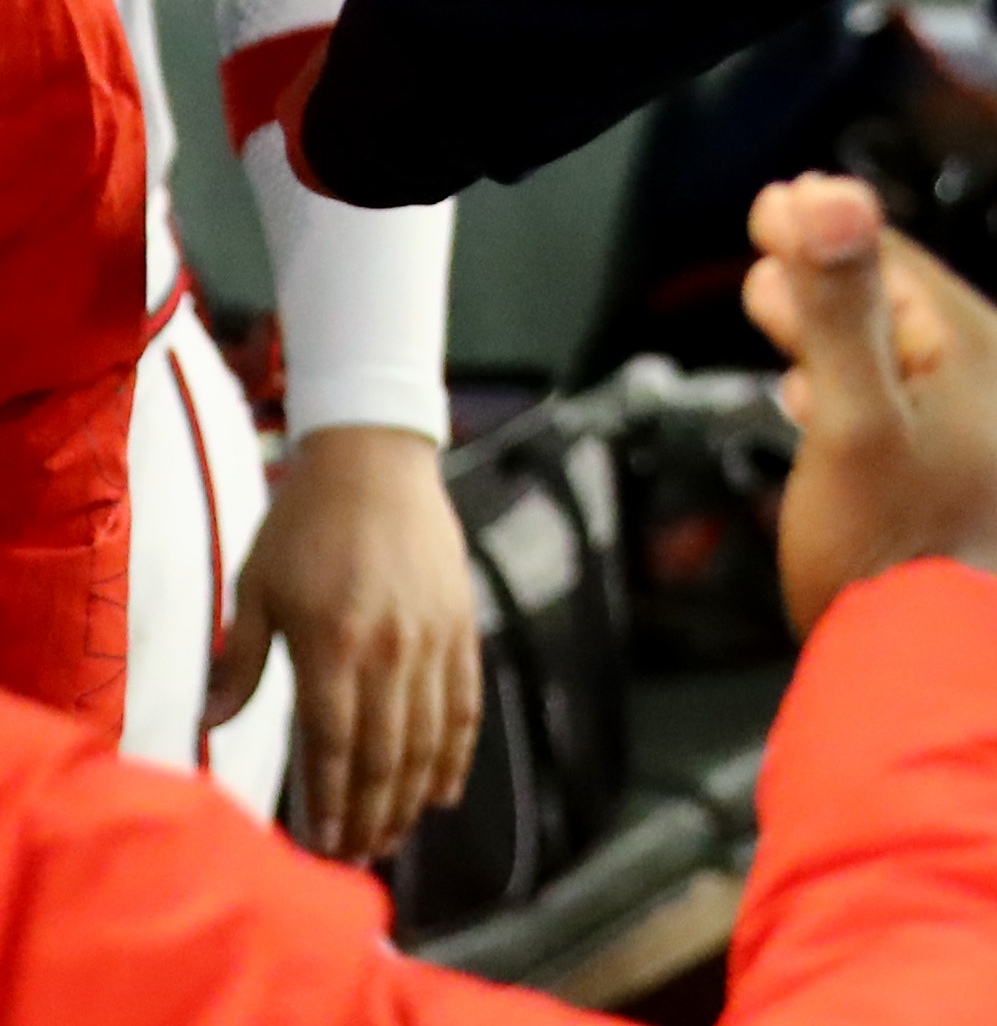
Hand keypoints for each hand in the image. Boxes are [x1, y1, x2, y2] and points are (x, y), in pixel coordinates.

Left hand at [213, 424, 481, 862]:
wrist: (376, 460)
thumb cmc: (303, 525)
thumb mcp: (256, 587)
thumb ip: (241, 660)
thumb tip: (213, 722)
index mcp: (333, 642)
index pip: (331, 744)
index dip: (328, 803)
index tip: (320, 846)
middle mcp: (390, 648)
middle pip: (384, 754)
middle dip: (370, 814)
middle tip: (356, 856)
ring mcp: (432, 638)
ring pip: (427, 738)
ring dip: (409, 796)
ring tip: (393, 836)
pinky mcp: (459, 625)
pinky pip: (464, 702)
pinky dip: (456, 753)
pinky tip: (442, 791)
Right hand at [739, 174, 996, 634]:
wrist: (950, 693)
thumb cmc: (890, 557)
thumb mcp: (849, 420)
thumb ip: (840, 306)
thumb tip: (834, 192)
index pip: (901, 263)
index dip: (825, 232)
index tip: (769, 206)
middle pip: (915, 315)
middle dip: (833, 290)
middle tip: (765, 266)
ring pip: (928, 370)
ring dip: (854, 347)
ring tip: (785, 329)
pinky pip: (945, 423)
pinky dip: (888, 401)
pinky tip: (839, 407)